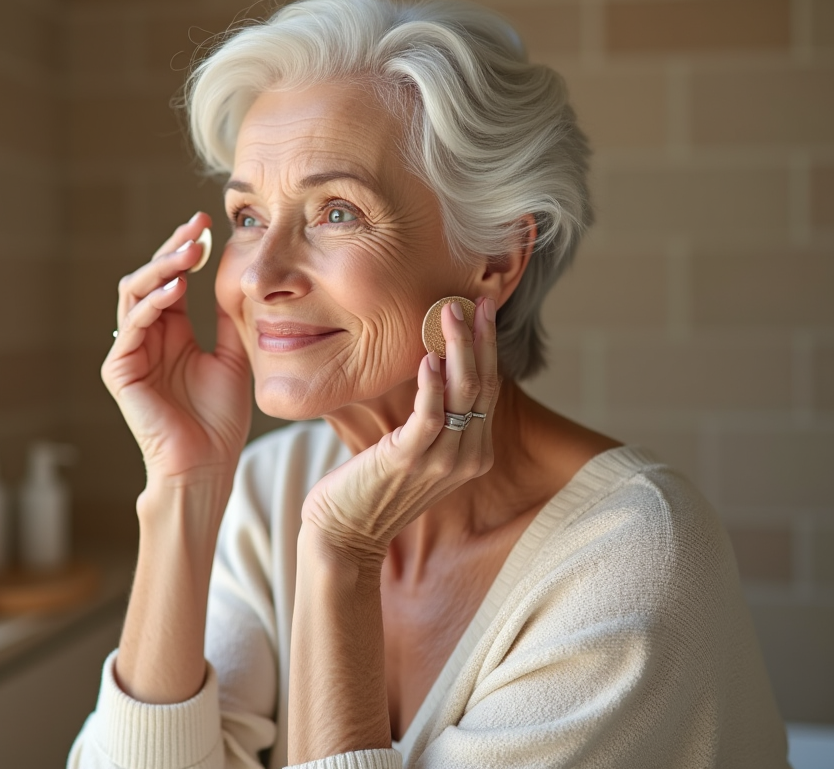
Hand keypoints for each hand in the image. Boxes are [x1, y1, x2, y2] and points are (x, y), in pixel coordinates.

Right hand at [101, 212, 251, 494]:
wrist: (206, 466)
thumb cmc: (221, 420)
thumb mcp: (234, 356)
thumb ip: (227, 319)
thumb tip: (236, 276)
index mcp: (171, 332)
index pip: (172, 278)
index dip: (186, 250)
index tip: (209, 225)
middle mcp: (147, 337)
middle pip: (149, 277)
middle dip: (172, 249)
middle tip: (196, 228)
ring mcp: (130, 352)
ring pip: (134, 293)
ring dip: (161, 268)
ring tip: (188, 252)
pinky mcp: (120, 371)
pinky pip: (131, 326)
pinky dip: (152, 304)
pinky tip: (177, 290)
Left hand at [300, 298, 499, 560]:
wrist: (345, 533)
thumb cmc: (370, 486)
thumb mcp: (410, 449)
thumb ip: (428, 417)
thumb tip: (428, 364)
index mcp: (473, 453)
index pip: (488, 389)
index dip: (487, 347)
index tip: (482, 309)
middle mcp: (467, 458)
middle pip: (483, 385)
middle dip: (480, 338)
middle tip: (474, 300)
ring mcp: (441, 462)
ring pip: (462, 393)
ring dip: (457, 348)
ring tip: (450, 313)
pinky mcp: (409, 461)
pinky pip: (429, 416)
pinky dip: (430, 385)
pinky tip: (427, 357)